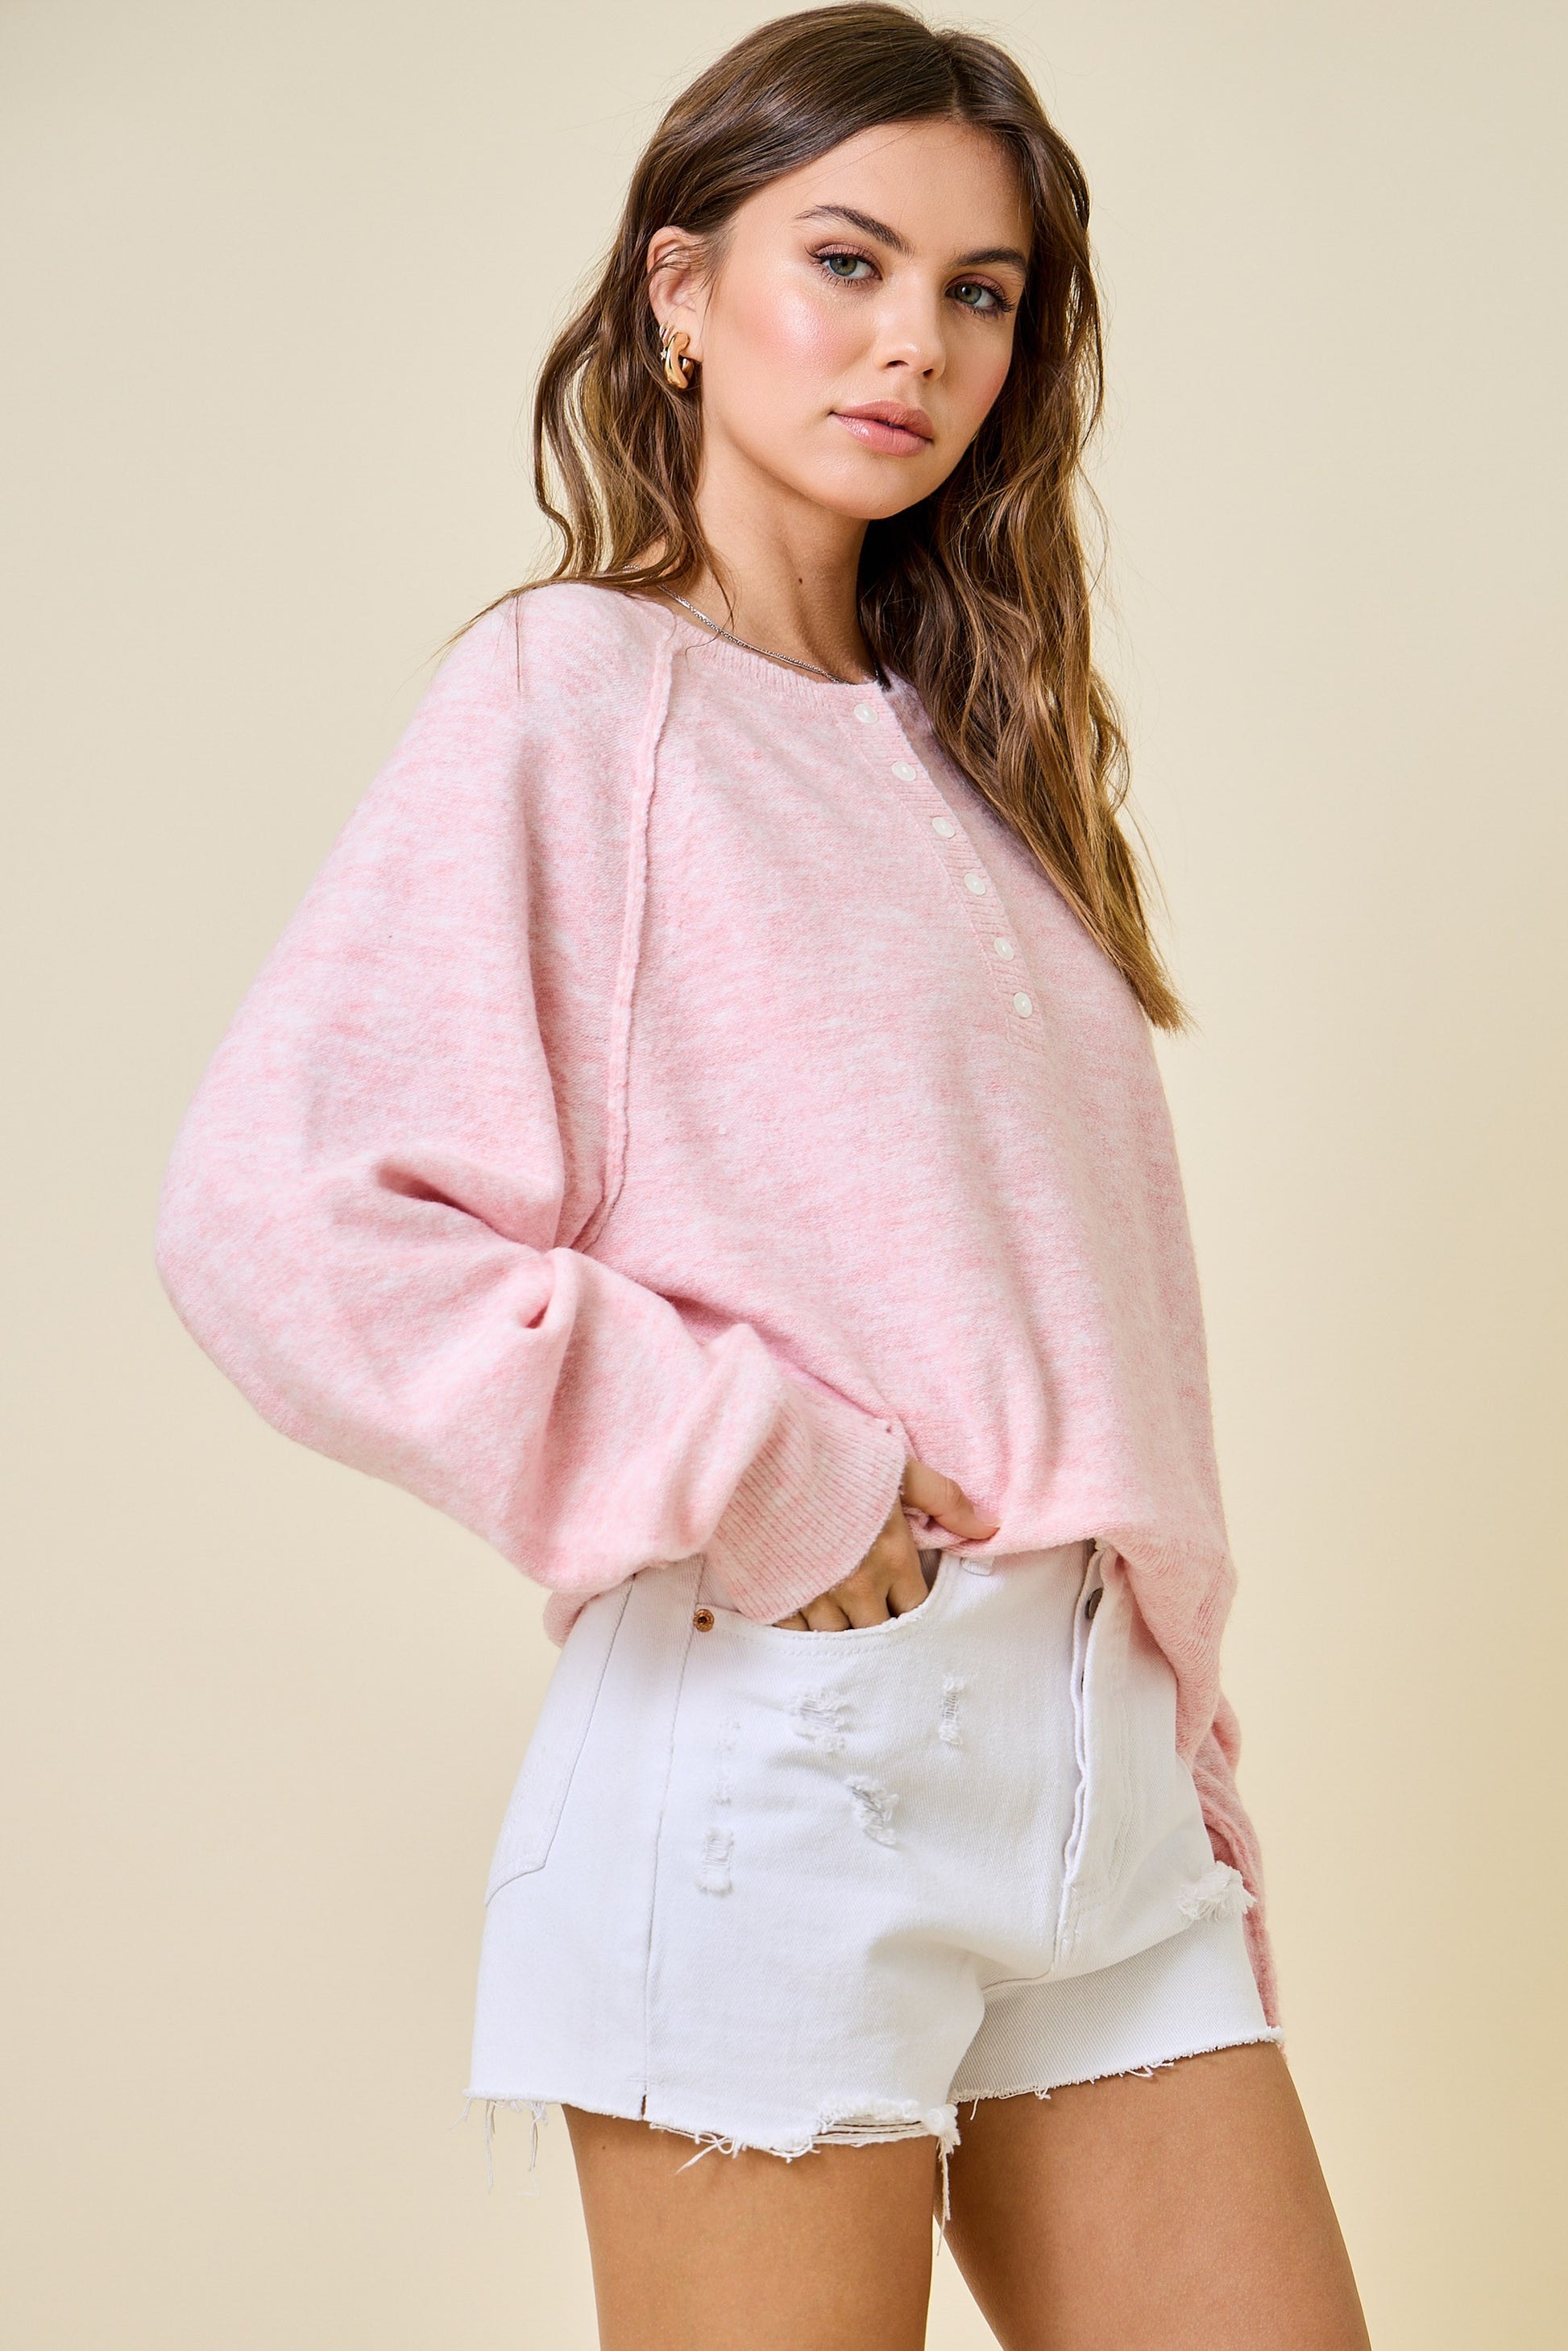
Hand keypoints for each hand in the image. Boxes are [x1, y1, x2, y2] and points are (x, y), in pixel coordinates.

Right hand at [770, 1458, 999, 1629]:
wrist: (760, 1450)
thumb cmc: (832, 1454)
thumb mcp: (897, 1467)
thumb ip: (945, 1499)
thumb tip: (990, 1527)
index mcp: (892, 1557)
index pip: (917, 1610)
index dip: (914, 1610)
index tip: (905, 1601)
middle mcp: (856, 1586)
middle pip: (880, 1634)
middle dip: (879, 1626)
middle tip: (873, 1613)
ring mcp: (813, 1596)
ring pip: (837, 1638)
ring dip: (841, 1630)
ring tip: (840, 1614)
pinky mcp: (774, 1597)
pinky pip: (794, 1634)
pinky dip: (801, 1627)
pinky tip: (803, 1609)